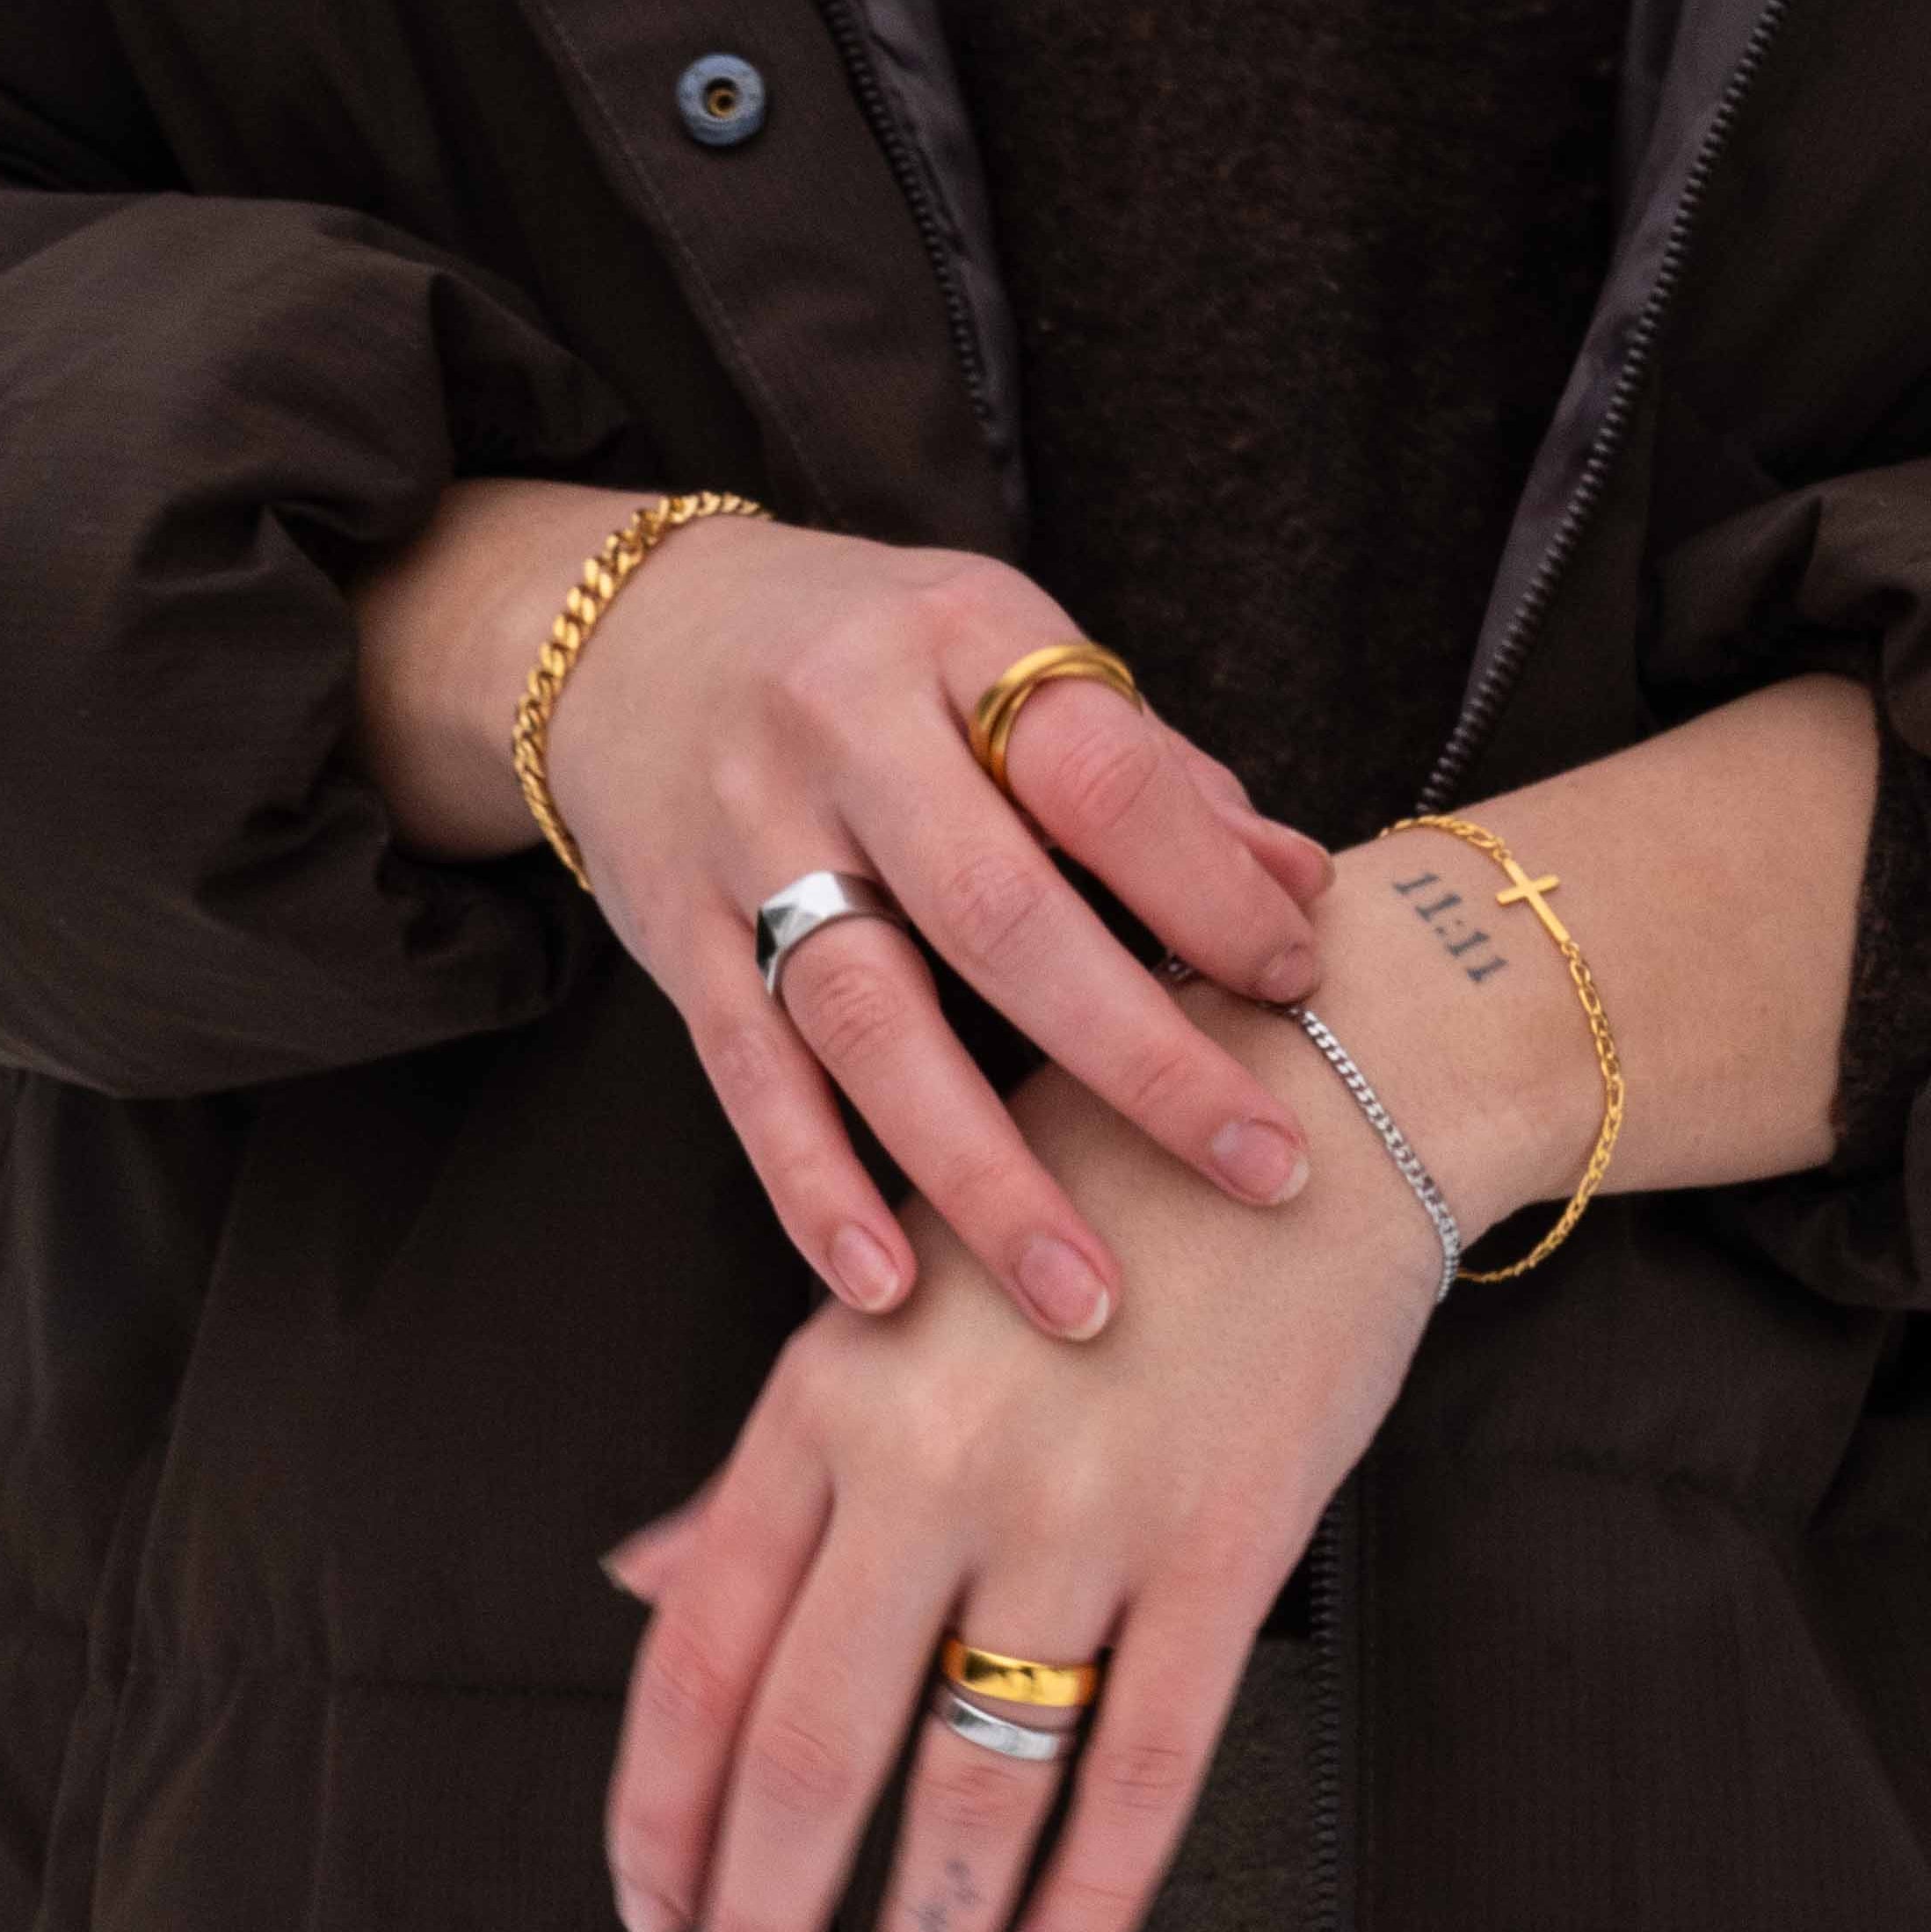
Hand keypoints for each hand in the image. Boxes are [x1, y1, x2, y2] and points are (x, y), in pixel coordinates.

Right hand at [350, 481, 1335, 1338]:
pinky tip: (888, 1285)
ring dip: (982, 1174)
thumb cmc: (869, 654)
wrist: (627, 634)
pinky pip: (749, 1076)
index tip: (1296, 985)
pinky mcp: (675, 936)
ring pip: (870, 1018)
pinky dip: (817, 1187)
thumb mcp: (1004, 649)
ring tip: (1083, 1298)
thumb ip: (1147, 770)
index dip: (1206, 883)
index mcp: (958, 637)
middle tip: (1262, 1169)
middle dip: (1141, 1058)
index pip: (1098, 770)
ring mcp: (746, 836)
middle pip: (998, 913)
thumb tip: (1303, 888)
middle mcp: (842, 730)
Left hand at [599, 994, 1450, 1931]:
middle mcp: (938, 1455)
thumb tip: (640, 1583)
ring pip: (975, 1782)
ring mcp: (1085, 1506)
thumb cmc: (1093, 1183)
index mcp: (832, 1387)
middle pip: (812, 1745)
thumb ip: (773, 1458)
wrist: (1308, 1108)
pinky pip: (1143, 1759)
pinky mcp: (1223, 1542)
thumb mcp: (898, 1286)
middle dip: (763, 1916)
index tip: (650, 1902)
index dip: (659, 1807)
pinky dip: (1092, 1888)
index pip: (702, 1643)